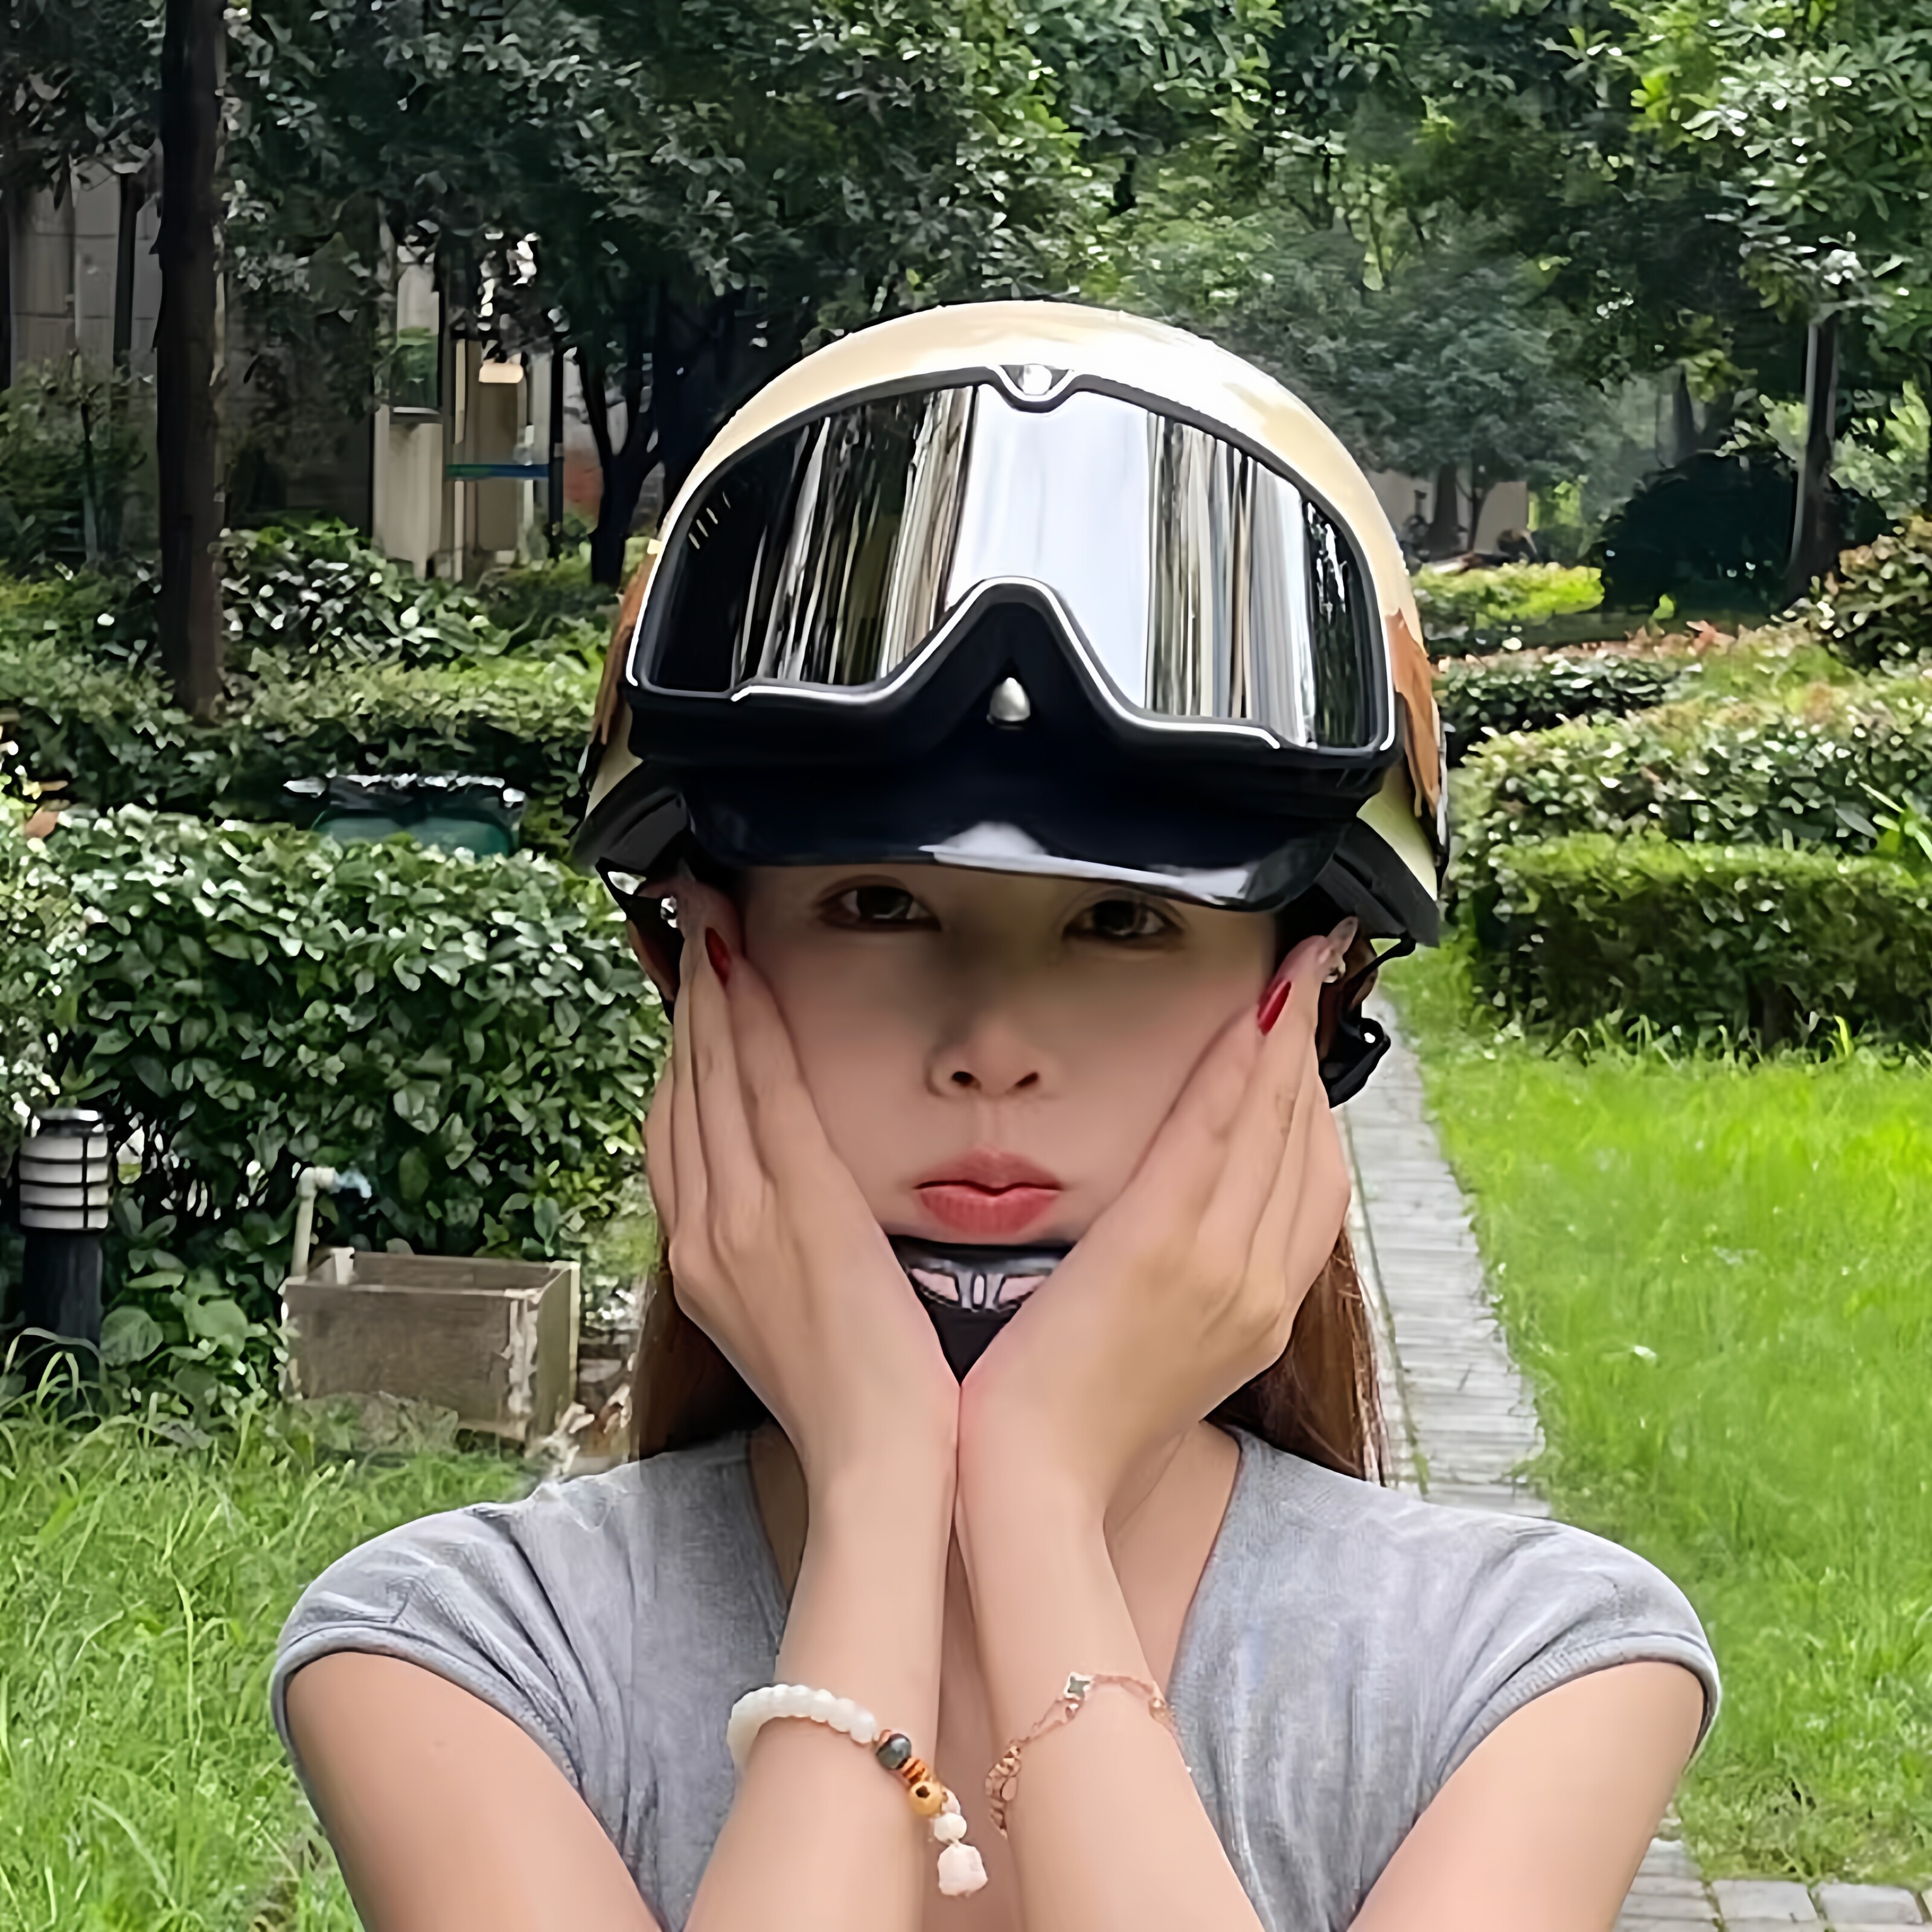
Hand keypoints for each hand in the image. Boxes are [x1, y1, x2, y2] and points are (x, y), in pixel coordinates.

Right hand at [644, 883, 958, 1494]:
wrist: (876, 1471)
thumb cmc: (855, 1401)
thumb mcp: (792, 1319)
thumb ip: (777, 1254)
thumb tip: (787, 1208)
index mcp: (703, 1260)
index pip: (678, 1130)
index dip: (676, 1051)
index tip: (687, 988)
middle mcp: (703, 1232)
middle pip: (680, 1091)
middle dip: (682, 1001)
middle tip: (685, 921)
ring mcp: (740, 1219)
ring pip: (709, 1079)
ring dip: (706, 993)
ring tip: (706, 921)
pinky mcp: (797, 1208)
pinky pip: (760, 1095)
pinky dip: (744, 1027)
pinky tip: (741, 969)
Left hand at [956, 924, 1352, 1517]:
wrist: (1036, 1487)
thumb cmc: (1076, 1424)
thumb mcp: (1155, 1358)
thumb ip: (1181, 1293)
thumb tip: (1176, 1239)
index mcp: (1258, 1312)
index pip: (1312, 1190)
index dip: (1316, 1108)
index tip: (1307, 1046)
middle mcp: (1259, 1287)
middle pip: (1306, 1146)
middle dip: (1310, 1055)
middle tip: (1316, 974)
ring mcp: (1222, 1268)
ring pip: (1271, 1128)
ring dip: (1285, 1040)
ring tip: (1295, 970)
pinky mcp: (1163, 1249)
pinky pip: (1214, 1136)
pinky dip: (1239, 1069)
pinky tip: (1250, 1013)